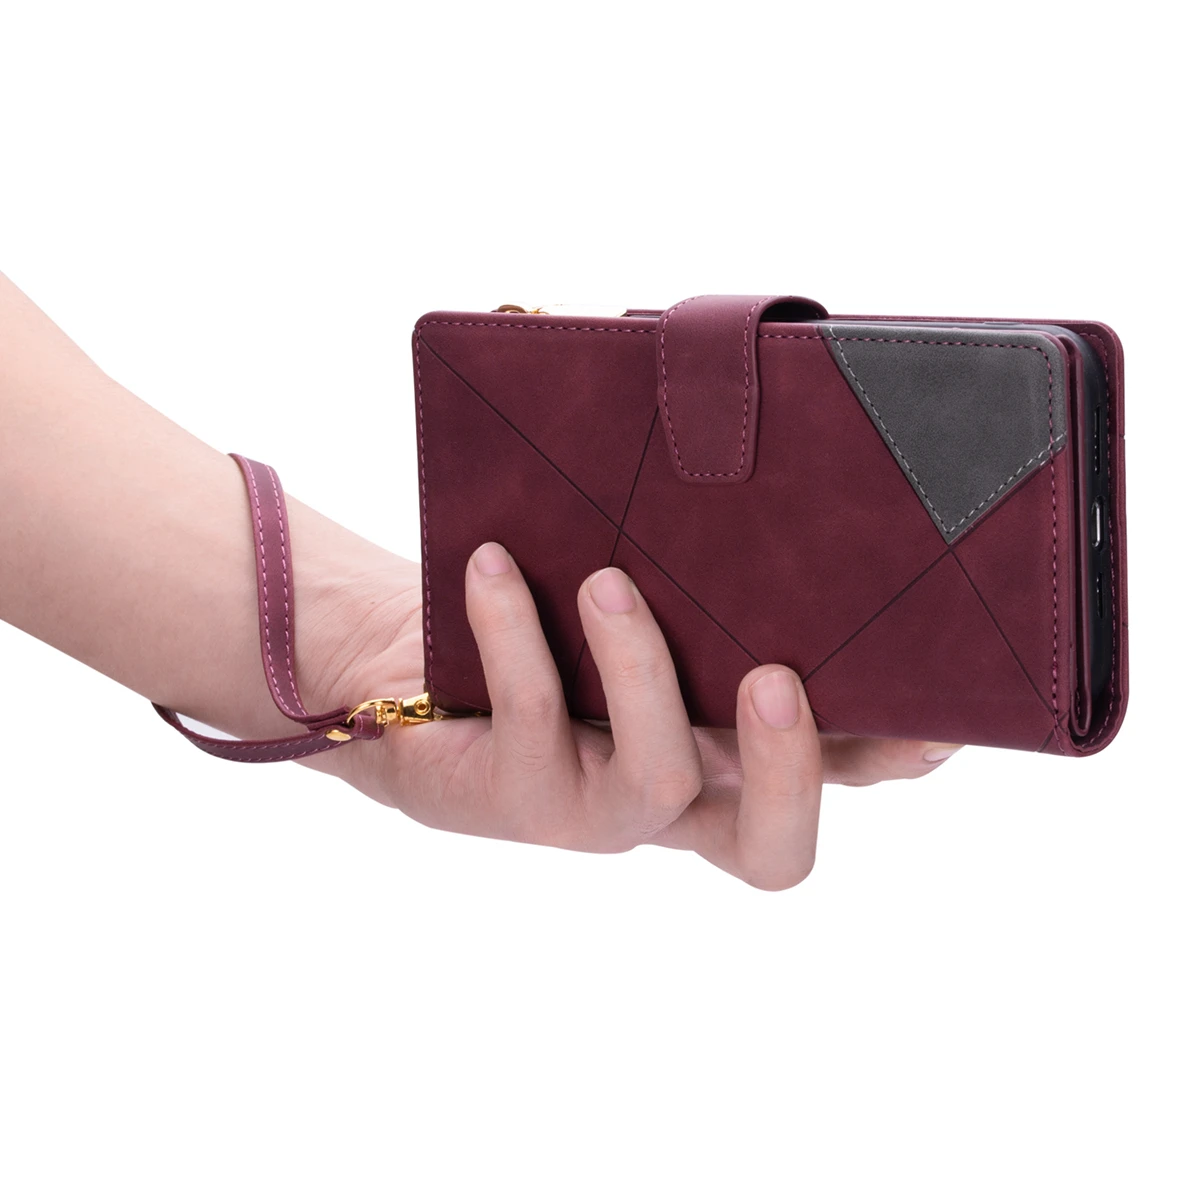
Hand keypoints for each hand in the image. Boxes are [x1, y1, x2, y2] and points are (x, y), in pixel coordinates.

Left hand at [304, 544, 962, 890]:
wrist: (420, 673)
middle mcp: (680, 801)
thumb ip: (708, 546)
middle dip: (794, 770)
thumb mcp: (648, 589)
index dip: (896, 758)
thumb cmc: (555, 619)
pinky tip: (493, 563)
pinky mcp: (513, 795)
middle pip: (772, 850)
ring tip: (608, 579)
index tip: (940, 707)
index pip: (839, 776)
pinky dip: (515, 630)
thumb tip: (738, 389)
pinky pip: (531, 714)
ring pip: (655, 776)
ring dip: (641, 668)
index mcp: (733, 755)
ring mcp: (598, 809)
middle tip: (778, 676)